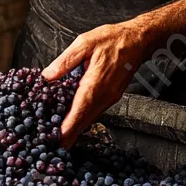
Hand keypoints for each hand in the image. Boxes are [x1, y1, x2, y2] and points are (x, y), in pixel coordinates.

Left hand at [42, 20, 151, 147]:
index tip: (59, 140)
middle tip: (56, 145)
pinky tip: (77, 119)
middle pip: (85, 120)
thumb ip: (65, 61)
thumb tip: (47, 76)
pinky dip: (86, 118)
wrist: (137, 41)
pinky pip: (97, 111)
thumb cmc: (113, 40)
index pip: (79, 112)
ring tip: (63, 136)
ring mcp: (110, 97)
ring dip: (78, 127)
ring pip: (92, 117)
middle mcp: (104, 95)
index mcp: (95, 83)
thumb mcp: (84, 43)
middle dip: (70, 134)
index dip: (68, 128)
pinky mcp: (113, 96)